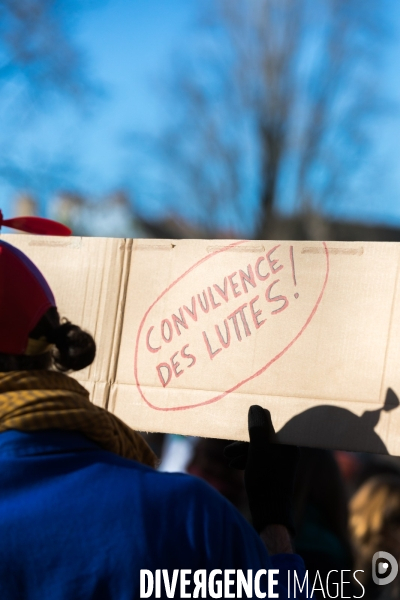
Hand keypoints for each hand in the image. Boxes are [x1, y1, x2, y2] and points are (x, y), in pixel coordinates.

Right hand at [224, 405, 297, 534]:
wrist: (270, 515)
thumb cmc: (265, 480)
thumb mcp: (258, 451)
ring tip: (227, 457)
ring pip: (259, 449)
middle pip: (264, 437)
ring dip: (243, 451)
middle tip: (228, 449)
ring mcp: (281, 463)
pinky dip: (247, 460)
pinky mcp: (274, 473)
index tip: (243, 421)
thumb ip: (257, 429)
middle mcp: (287, 452)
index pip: (273, 424)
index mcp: (288, 444)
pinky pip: (259, 460)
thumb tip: (256, 407)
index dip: (257, 421)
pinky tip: (234, 465)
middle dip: (245, 441)